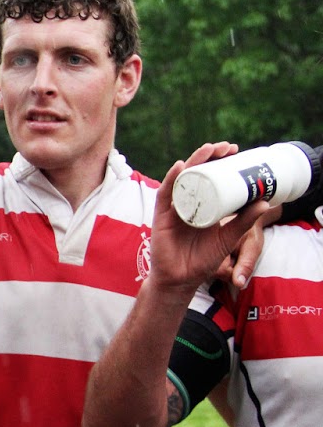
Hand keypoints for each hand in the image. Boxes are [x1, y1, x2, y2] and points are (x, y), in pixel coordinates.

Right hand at [153, 142, 272, 290]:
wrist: (181, 279)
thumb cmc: (202, 260)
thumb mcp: (228, 237)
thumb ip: (243, 222)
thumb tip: (264, 202)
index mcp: (204, 206)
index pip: (211, 178)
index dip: (220, 163)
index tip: (235, 151)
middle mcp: (188, 203)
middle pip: (197, 173)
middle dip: (210, 157)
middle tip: (226, 147)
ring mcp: (174, 208)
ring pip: (183, 179)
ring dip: (194, 161)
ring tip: (209, 149)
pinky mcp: (162, 216)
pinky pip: (165, 194)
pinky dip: (172, 179)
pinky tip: (180, 166)